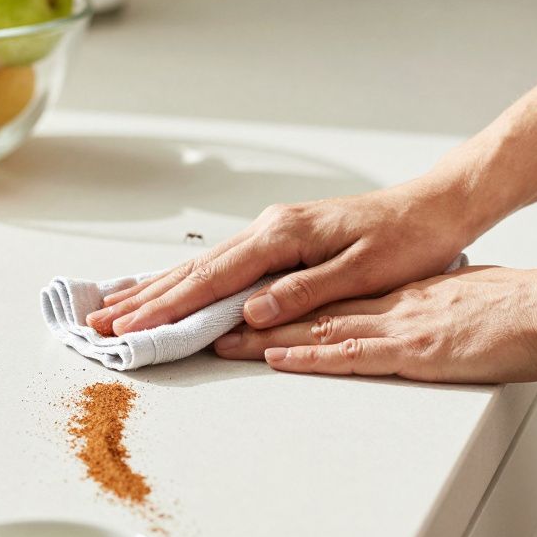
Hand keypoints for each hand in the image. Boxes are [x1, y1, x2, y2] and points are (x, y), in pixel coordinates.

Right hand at [86, 179, 476, 335]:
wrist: (436, 207)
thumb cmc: (408, 239)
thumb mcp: (361, 272)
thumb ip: (303, 293)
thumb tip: (251, 312)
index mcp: (283, 236)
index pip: (212, 279)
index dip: (167, 308)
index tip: (130, 329)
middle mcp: (270, 229)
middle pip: (194, 270)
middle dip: (144, 299)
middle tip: (100, 323)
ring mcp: (273, 232)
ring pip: (202, 265)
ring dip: (158, 289)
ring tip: (118, 307)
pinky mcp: (281, 240)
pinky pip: (222, 264)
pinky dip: (189, 280)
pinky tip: (172, 288)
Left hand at [212, 266, 536, 382]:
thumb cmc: (522, 309)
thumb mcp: (464, 302)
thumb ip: (432, 311)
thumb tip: (419, 319)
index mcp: (400, 296)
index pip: (327, 297)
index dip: (279, 303)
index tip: (241, 308)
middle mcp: (390, 305)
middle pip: (307, 309)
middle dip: (254, 318)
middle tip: (210, 322)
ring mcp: (400, 324)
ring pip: (317, 327)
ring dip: (263, 337)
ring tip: (218, 341)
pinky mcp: (417, 349)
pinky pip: (353, 352)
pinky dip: (310, 354)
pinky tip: (278, 356)